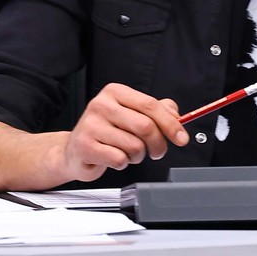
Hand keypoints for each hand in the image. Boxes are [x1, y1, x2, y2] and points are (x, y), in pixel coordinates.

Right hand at [62, 83, 188, 180]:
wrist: (74, 151)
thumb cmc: (105, 132)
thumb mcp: (131, 116)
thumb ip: (156, 111)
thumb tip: (176, 115)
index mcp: (115, 92)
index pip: (150, 105)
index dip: (170, 124)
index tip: (182, 137)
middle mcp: (101, 104)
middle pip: (145, 126)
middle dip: (158, 144)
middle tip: (156, 152)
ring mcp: (91, 125)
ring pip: (134, 146)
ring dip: (137, 156)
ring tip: (127, 152)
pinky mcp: (85, 146)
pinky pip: (119, 159)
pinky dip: (122, 163)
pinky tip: (113, 158)